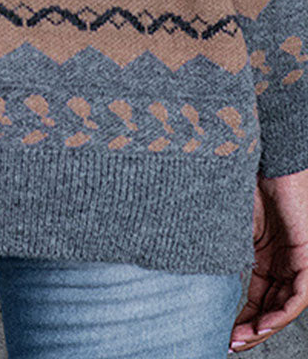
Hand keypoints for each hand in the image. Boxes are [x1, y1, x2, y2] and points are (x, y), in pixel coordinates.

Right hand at [228, 168, 307, 350]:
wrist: (263, 158)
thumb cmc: (242, 182)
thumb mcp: (228, 227)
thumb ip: (223, 251)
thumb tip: (200, 276)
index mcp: (265, 255)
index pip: (256, 296)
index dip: (241, 318)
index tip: (223, 332)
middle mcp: (283, 262)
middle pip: (272, 307)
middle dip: (252, 329)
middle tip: (231, 342)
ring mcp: (298, 260)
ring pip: (287, 306)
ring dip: (266, 327)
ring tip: (243, 338)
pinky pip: (300, 295)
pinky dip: (282, 312)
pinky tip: (263, 323)